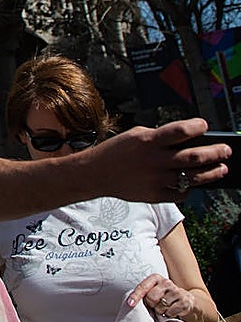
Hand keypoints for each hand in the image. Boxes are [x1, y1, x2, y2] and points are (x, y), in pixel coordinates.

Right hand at [92, 120, 230, 200]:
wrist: (95, 173)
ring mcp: (156, 179)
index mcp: (148, 141)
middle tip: (226, 150)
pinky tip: (194, 182)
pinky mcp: (155, 195)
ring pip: (194, 177)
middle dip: (215, 153)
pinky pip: (181, 193)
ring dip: (212, 172)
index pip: (180, 131)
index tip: (205, 126)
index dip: (197, 127)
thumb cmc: (117, 151)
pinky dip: (190, 187)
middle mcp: (154, 160)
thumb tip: (189, 141)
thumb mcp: (136, 135)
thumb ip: (161, 137)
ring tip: (221, 168)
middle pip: (194, 156)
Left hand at [128, 273, 194, 319]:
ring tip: (164, 307)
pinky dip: (169, 314)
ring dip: (160, 311)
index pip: (143, 287)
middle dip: (151, 304)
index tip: (130, 304)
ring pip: (161, 307)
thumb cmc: (163, 294)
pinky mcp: (184, 302)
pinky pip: (170, 313)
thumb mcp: (153, 289)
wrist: (184, 297)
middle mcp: (167, 282)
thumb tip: (131, 303)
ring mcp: (177, 292)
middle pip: (151, 298)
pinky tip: (171, 310)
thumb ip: (144, 293)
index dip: (136, 296)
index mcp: (155, 278)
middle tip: (154, 305)